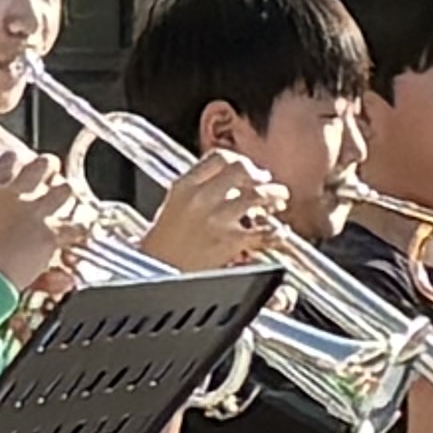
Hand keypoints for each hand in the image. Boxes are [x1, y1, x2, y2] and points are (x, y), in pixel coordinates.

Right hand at [0, 147, 101, 297]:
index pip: (7, 161)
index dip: (18, 160)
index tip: (21, 163)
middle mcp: (14, 195)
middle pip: (41, 166)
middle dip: (50, 168)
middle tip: (53, 175)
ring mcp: (34, 212)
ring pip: (65, 190)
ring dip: (68, 195)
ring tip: (70, 200)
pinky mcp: (50, 233)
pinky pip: (76, 225)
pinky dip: (82, 228)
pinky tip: (82, 230)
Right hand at [137, 150, 281, 275]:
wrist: (154, 274)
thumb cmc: (162, 248)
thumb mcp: (173, 207)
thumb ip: (198, 190)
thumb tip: (228, 186)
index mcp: (184, 186)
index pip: (219, 158)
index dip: (239, 161)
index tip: (247, 170)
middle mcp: (201, 197)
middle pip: (241, 169)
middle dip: (260, 176)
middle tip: (267, 184)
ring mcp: (216, 218)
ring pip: (257, 194)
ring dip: (274, 196)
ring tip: (278, 201)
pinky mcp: (229, 242)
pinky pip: (263, 230)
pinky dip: (275, 231)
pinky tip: (276, 233)